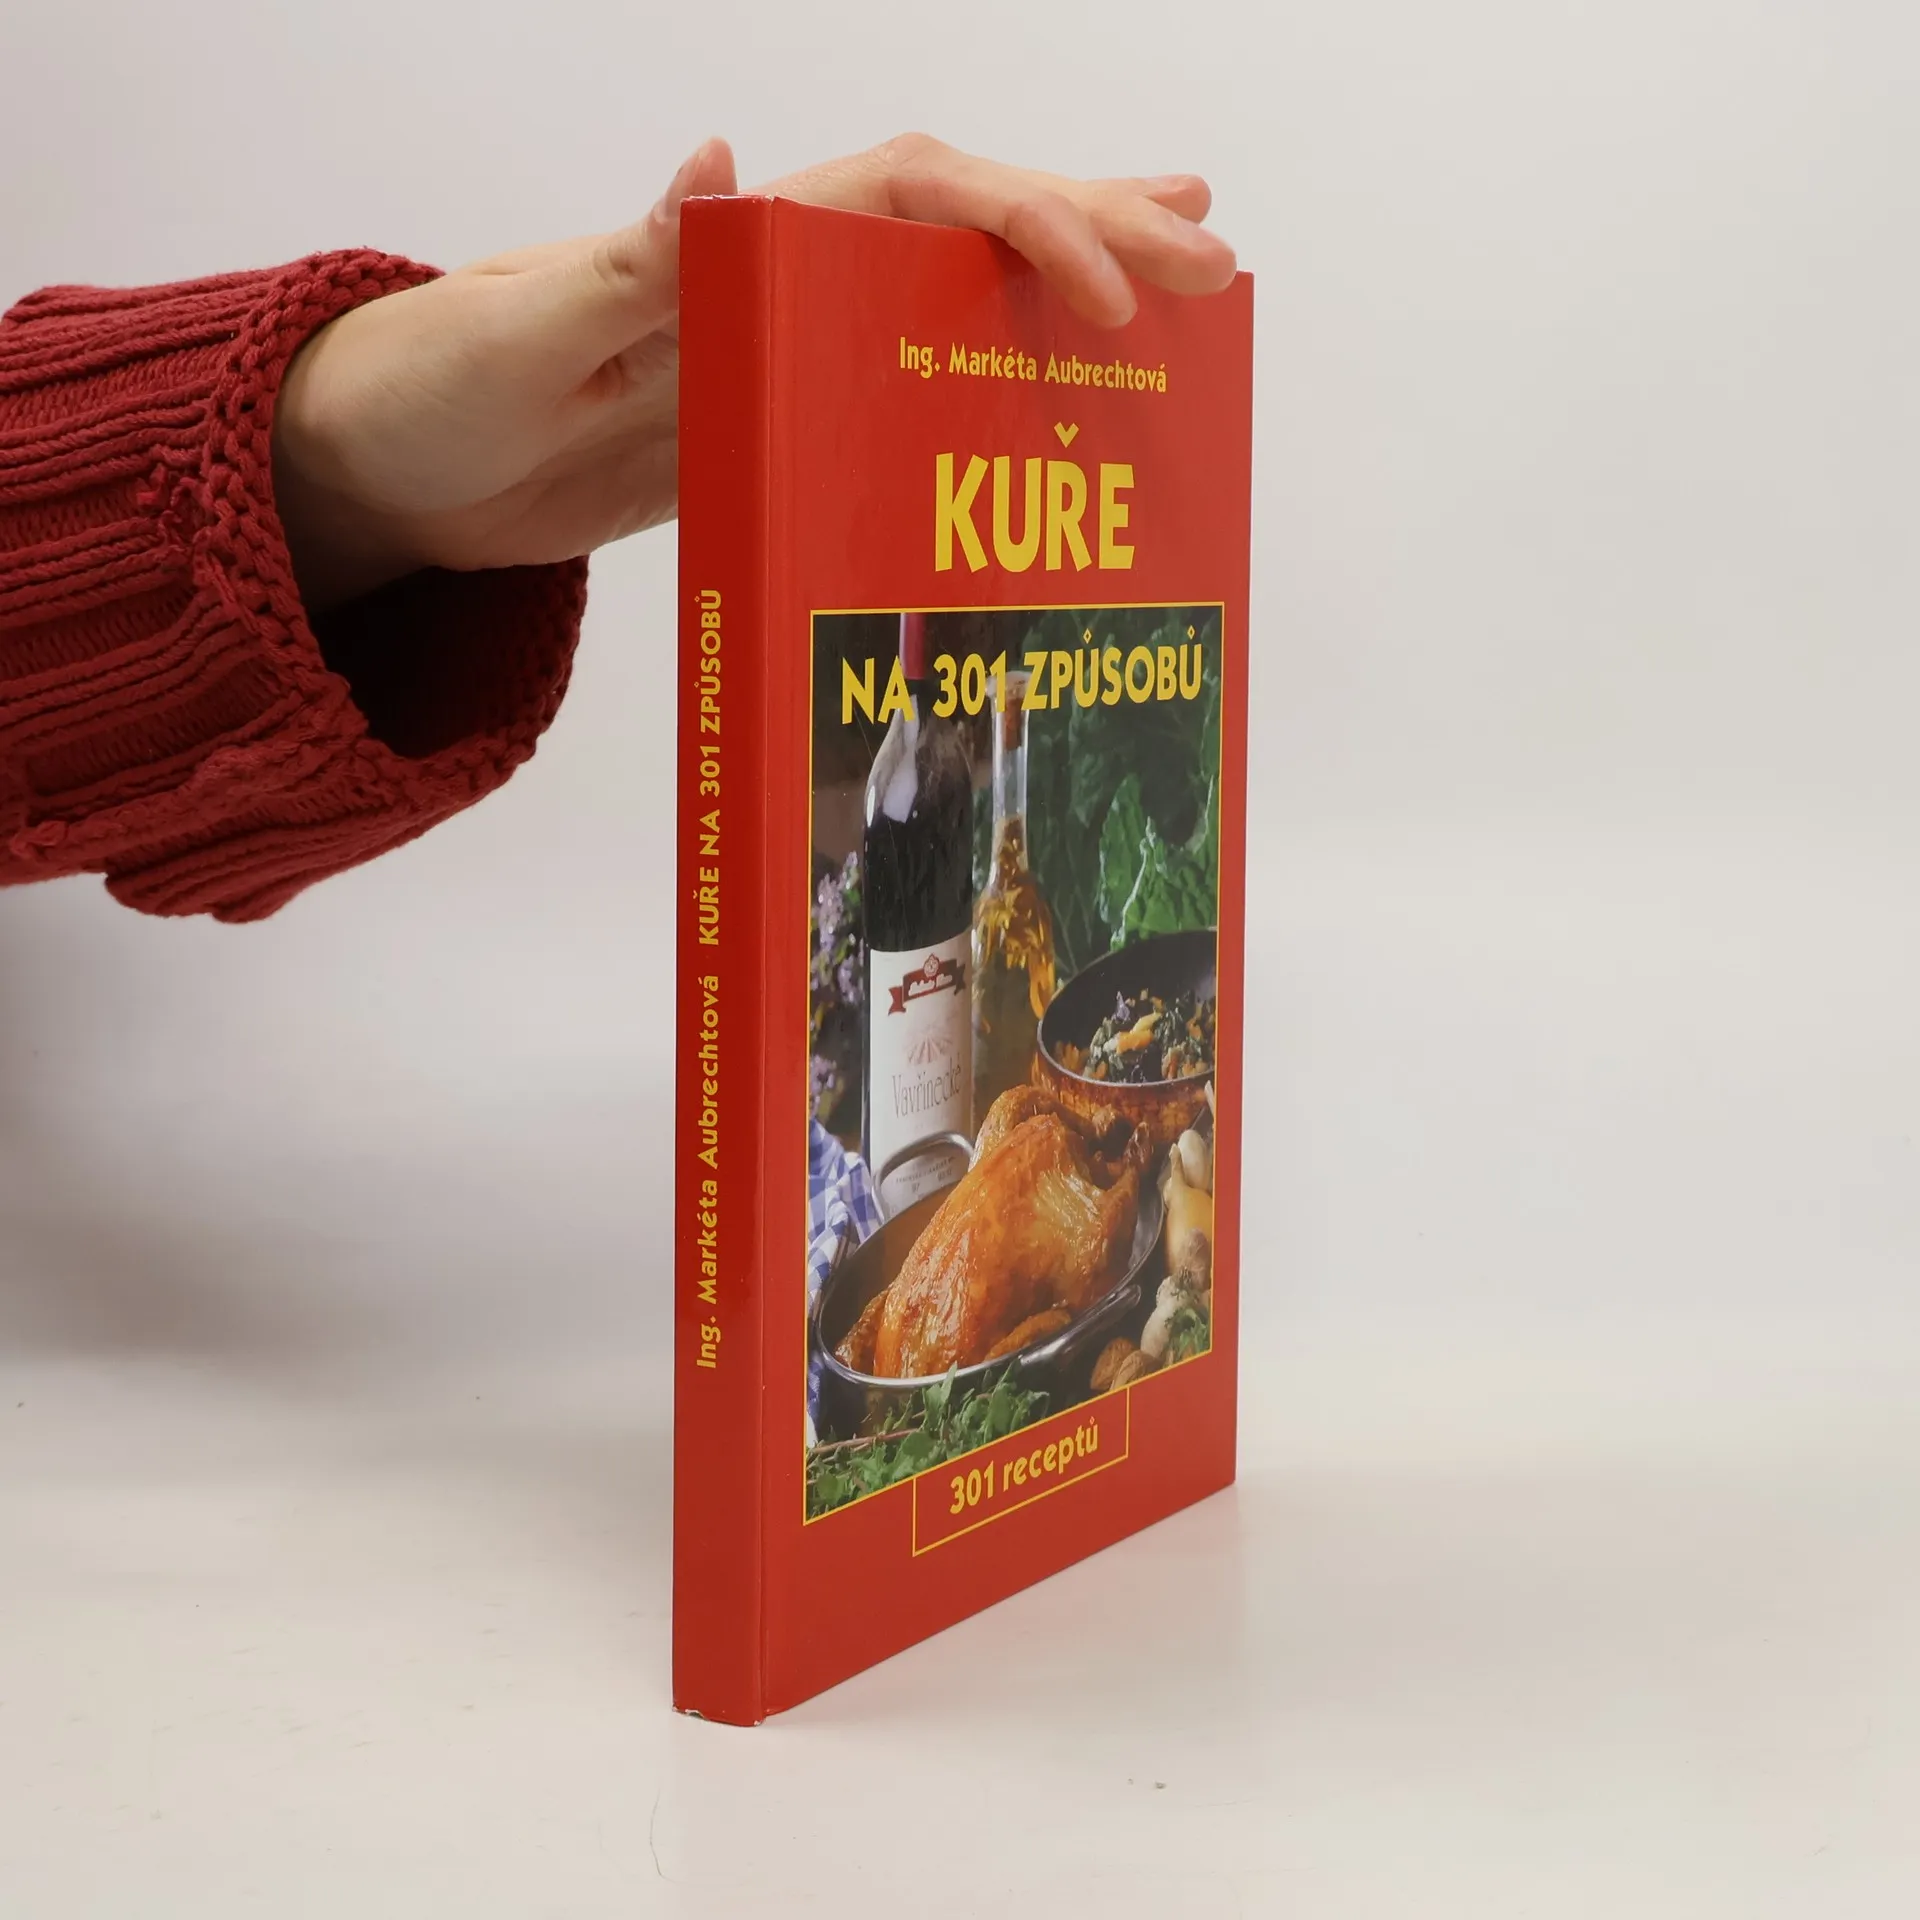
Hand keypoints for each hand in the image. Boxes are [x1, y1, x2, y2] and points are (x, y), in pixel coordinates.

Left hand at [273, 135, 1236, 610]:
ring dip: (1066, 277)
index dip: (1023, 230)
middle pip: (965, 223)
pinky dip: (991, 371)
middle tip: (1213, 257)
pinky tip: (1046, 392)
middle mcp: (781, 272)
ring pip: (954, 288)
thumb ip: (624, 260)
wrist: (392, 465)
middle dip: (1092, 233)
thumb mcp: (521, 331)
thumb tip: (723, 166)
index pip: (918, 198)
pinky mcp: (776, 410)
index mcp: (738, 239)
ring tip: (1178, 275)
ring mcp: (787, 342)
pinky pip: (910, 378)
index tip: (1102, 305)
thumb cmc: (433, 385)